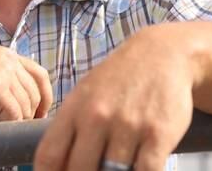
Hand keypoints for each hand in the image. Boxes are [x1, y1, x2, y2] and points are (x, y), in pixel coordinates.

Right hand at [0, 46, 52, 123]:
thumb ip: (4, 78)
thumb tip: (27, 102)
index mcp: (5, 54)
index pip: (39, 74)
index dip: (44, 97)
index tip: (39, 114)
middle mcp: (7, 59)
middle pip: (35, 94)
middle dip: (28, 114)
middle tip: (11, 125)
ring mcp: (3, 73)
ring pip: (26, 108)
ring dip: (11, 121)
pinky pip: (14, 117)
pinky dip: (3, 126)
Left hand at [33, 27, 193, 170]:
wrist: (161, 54)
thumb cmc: (118, 79)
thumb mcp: (85, 95)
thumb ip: (70, 129)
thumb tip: (56, 167)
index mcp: (74, 108)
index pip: (49, 155)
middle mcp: (97, 117)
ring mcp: (128, 126)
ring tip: (114, 169)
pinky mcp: (158, 135)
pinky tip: (137, 170)